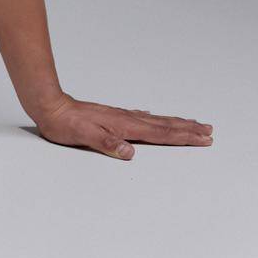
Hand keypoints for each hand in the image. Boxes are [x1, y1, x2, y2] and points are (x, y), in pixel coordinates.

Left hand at [32, 93, 212, 158]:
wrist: (49, 105)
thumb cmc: (64, 123)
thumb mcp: (83, 136)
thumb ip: (106, 143)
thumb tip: (129, 152)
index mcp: (124, 126)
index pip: (160, 133)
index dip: (183, 137)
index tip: (204, 138)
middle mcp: (126, 119)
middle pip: (164, 124)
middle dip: (187, 129)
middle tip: (208, 130)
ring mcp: (119, 116)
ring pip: (154, 120)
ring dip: (175, 122)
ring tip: (191, 122)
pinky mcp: (111, 115)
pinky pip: (140, 117)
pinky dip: (153, 118)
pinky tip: (153, 116)